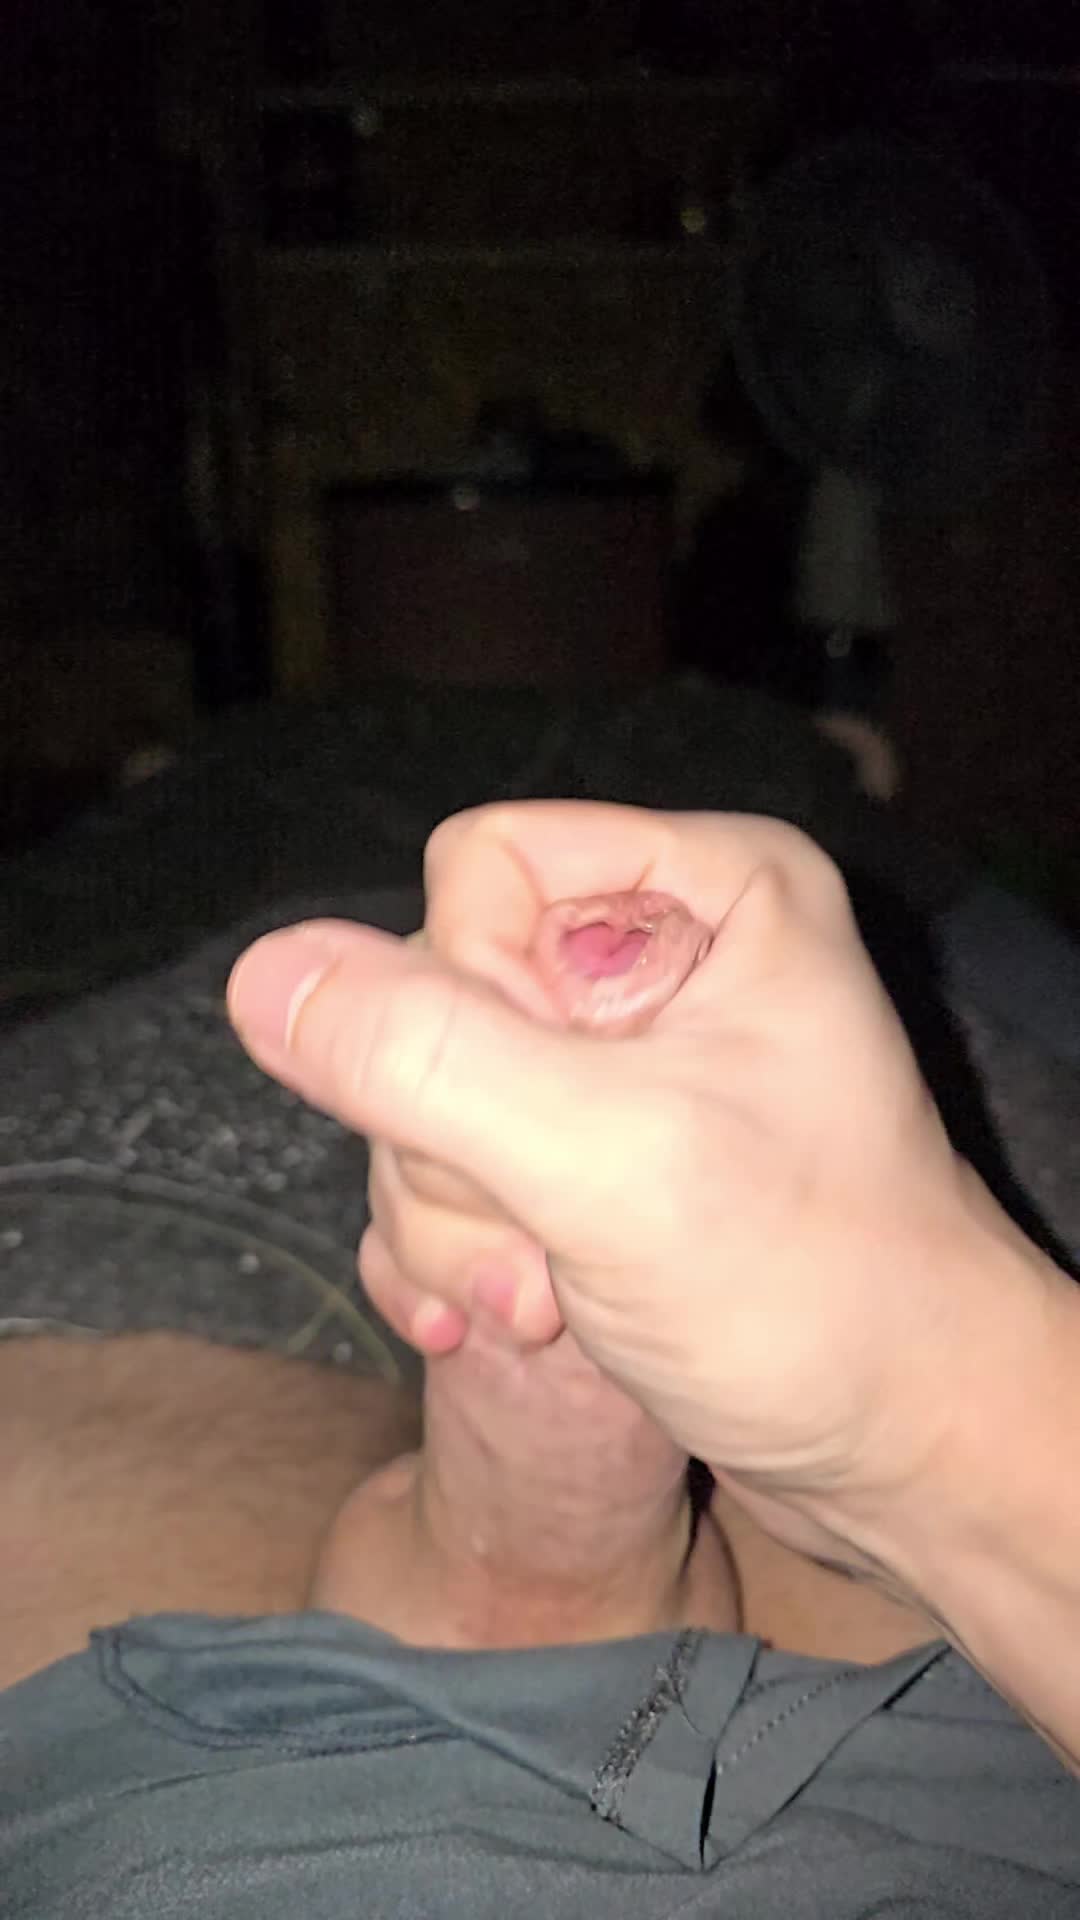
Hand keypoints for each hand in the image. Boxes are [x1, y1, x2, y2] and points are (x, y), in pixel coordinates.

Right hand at [227, 802, 1064, 1551]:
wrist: (906, 1451)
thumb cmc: (814, 1293)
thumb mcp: (606, 1162)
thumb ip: (423, 1060)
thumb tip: (259, 975)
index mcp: (707, 889)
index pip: (480, 871)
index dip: (469, 1002)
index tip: (546, 1122)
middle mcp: (665, 954)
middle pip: (437, 991)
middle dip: (456, 1145)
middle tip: (543, 1247)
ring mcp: (626, 1060)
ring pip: (426, 1093)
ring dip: (457, 1221)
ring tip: (540, 1304)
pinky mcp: (598, 1151)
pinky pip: (456, 1163)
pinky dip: (458, 1251)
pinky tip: (502, 1325)